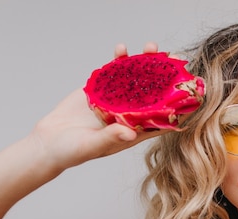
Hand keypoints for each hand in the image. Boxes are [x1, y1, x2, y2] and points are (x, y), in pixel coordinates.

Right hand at [29, 42, 166, 170]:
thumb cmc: (72, 152)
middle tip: (171, 60)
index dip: (176, 108)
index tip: (189, 93)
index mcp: (133, 131)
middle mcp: (128, 115)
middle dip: (163, 78)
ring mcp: (114, 100)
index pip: (161, 120)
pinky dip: (118, 60)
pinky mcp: (98, 90)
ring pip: (134, 79)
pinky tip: (122, 48)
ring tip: (150, 47)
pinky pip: (112, 72)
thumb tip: (129, 132)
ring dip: (143, 63)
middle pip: (151, 94)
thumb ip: (110, 137)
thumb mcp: (92, 146)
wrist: (48, 142)